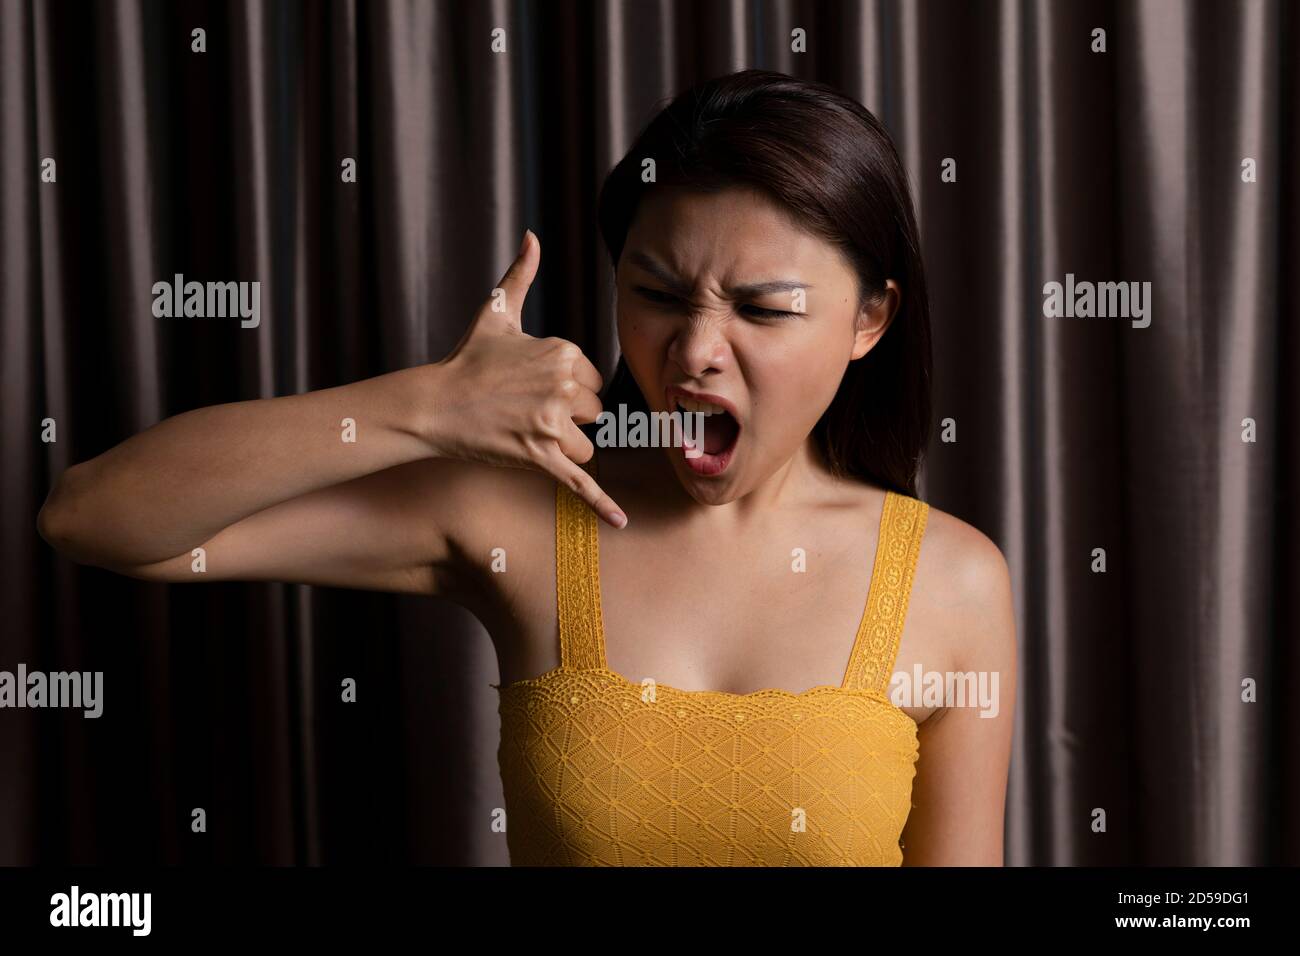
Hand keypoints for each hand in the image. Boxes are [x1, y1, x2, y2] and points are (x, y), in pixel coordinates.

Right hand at [425, 230, 626, 527]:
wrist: (433, 403)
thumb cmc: (466, 358)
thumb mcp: (496, 312)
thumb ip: (521, 275)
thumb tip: (532, 237)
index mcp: (564, 353)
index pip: (594, 380)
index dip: (570, 389)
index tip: (538, 388)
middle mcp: (563, 387)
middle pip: (594, 414)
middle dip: (569, 419)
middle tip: (529, 413)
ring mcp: (552, 424)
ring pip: (587, 446)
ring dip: (565, 448)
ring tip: (529, 436)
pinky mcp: (540, 457)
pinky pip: (580, 482)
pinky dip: (602, 504)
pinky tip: (621, 521)